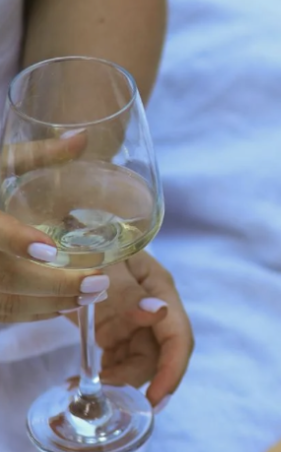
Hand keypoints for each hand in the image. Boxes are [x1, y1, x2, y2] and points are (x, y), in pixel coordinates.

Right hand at [0, 133, 109, 321]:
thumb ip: (34, 156)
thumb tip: (83, 137)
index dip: (15, 241)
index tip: (50, 248)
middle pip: (5, 278)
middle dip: (54, 285)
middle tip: (100, 282)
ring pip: (6, 304)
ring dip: (52, 304)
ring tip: (93, 295)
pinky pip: (1, 315)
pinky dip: (34, 313)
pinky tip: (65, 306)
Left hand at [88, 251, 193, 407]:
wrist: (68, 236)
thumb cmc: (89, 242)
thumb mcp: (107, 263)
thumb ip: (129, 290)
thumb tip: (158, 312)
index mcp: (159, 289)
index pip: (178, 337)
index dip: (173, 370)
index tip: (156, 399)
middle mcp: (153, 309)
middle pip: (158, 356)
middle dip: (134, 379)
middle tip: (100, 390)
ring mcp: (135, 321)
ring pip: (139, 363)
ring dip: (117, 380)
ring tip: (80, 385)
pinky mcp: (118, 330)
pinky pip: (119, 359)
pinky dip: (104, 373)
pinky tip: (78, 380)